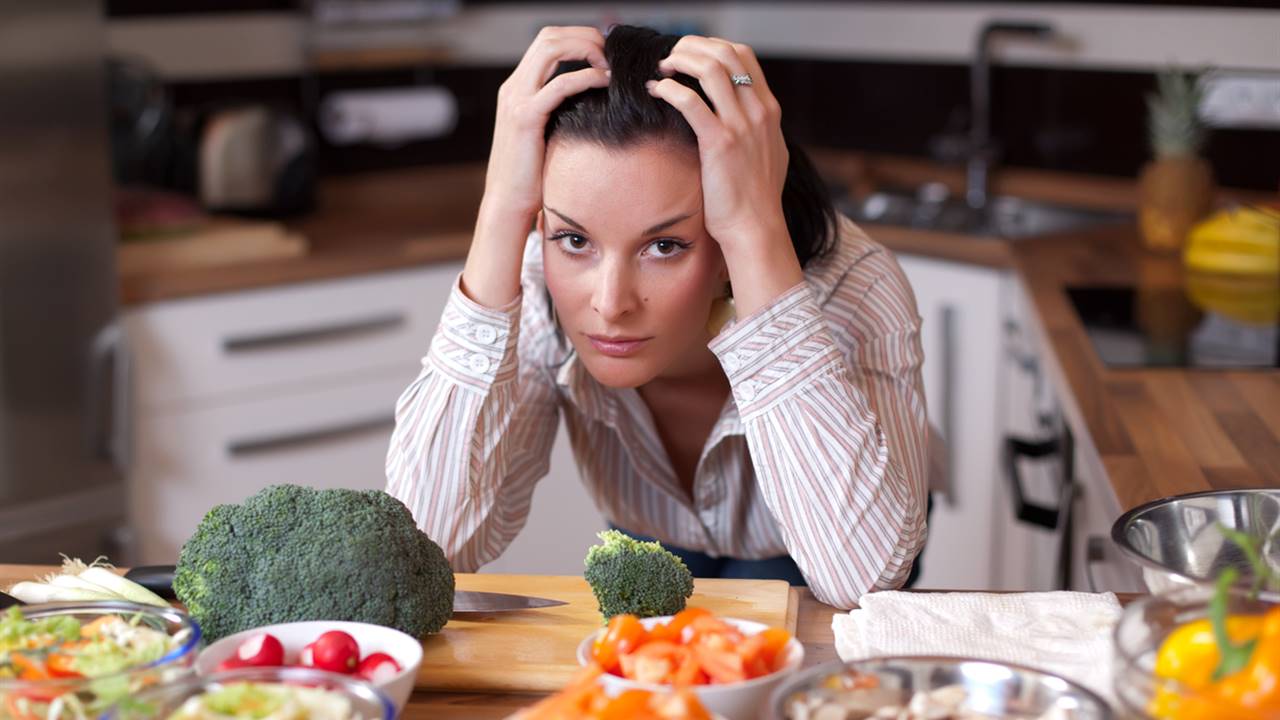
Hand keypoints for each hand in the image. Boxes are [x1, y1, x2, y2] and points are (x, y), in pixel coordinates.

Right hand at [483, 26, 609, 220]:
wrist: (508, 202)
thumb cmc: (532, 174)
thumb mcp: (546, 133)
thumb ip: (559, 111)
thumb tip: (593, 101)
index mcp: (517, 88)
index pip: (547, 42)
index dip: (578, 38)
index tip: (605, 54)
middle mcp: (513, 87)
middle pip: (549, 36)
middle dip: (585, 36)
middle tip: (612, 54)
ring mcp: (516, 99)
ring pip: (551, 48)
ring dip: (586, 48)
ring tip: (609, 65)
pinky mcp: (525, 117)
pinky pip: (560, 84)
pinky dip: (586, 77)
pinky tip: (604, 82)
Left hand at [647, 37, 802, 315]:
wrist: (755, 227)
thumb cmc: (754, 197)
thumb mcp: (766, 153)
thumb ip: (755, 128)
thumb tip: (739, 114)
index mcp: (768, 110)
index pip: (744, 55)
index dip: (713, 46)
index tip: (690, 53)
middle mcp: (758, 111)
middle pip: (726, 54)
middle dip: (693, 46)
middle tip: (670, 56)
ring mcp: (741, 126)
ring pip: (710, 69)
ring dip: (680, 61)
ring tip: (661, 69)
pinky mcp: (719, 143)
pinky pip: (690, 101)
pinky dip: (668, 89)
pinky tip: (655, 91)